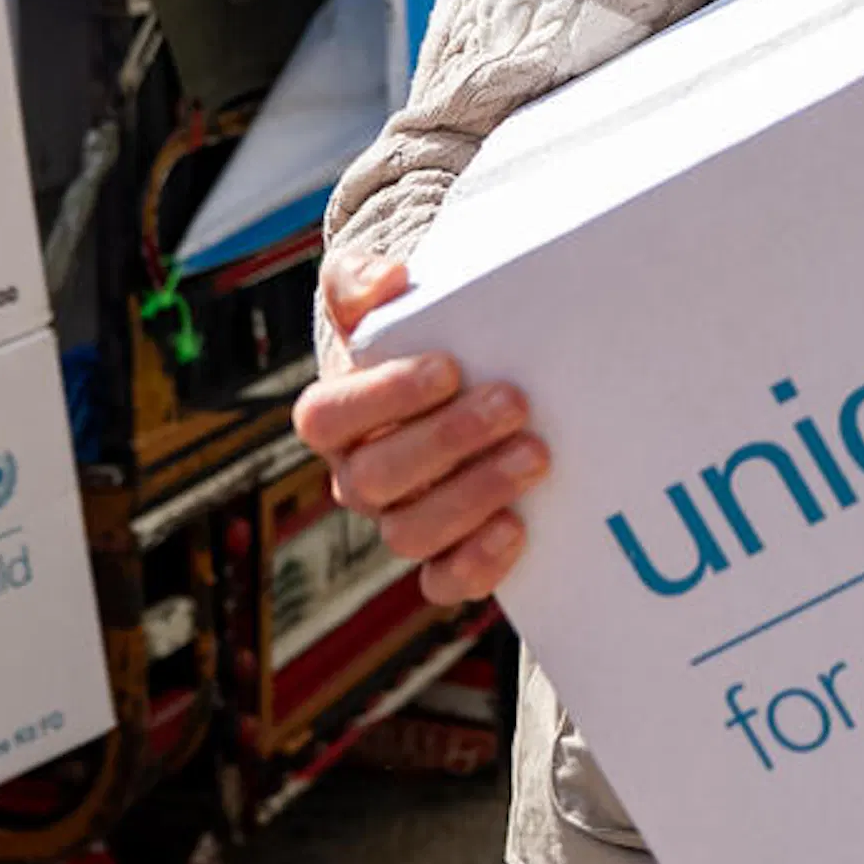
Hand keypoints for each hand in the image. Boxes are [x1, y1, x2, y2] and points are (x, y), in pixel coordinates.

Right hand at [295, 255, 547, 603]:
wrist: (470, 375)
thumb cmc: (421, 334)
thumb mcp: (384, 296)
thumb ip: (363, 280)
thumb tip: (385, 283)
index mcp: (335, 416)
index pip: (328, 417)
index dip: (384, 397)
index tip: (449, 367)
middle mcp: (358, 476)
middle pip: (376, 478)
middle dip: (448, 441)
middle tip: (514, 403)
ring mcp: (400, 520)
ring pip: (410, 533)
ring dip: (473, 494)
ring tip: (535, 455)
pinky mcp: (445, 555)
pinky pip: (443, 583)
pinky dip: (475, 565)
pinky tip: (518, 528)